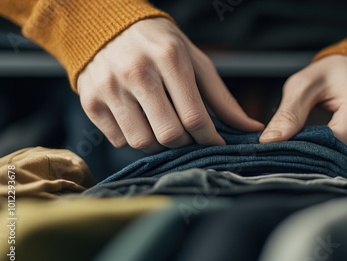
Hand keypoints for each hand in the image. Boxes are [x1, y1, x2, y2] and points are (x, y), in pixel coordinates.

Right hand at [77, 18, 262, 152]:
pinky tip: (139, 119)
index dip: (209, 138)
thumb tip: (252, 128)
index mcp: (169, 58)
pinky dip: (134, 138)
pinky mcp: (90, 101)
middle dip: (184, 143)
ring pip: (142, 142)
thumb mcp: (195, 62)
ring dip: (159, 144)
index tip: (215, 143)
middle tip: (187, 134)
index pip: (194, 116)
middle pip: (169, 135)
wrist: (108, 26)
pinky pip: (119, 140)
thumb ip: (222, 98)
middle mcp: (137, 72)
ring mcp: (109, 87)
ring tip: (162, 126)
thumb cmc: (161, 46)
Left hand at [259, 55, 346, 169]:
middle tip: (296, 151)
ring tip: (313, 149)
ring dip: (328, 162)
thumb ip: (288, 113)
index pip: (330, 146)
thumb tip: (269, 140)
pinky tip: (330, 153)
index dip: (306, 150)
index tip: (287, 149)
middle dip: (315, 158)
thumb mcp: (306, 84)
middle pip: (339, 161)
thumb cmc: (337, 74)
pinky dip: (341, 163)